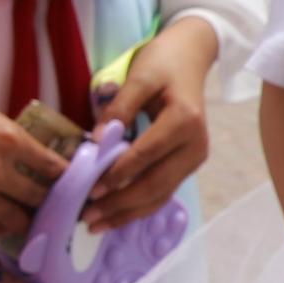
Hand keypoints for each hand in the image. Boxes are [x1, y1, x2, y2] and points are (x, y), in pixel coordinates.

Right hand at [0, 58, 57, 245]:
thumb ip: (6, 137)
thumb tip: (23, 154)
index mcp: (10, 139)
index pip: (53, 167)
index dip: (68, 178)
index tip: (75, 183)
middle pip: (39, 198)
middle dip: (52, 203)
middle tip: (59, 206)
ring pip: (15, 219)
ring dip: (27, 218)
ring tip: (33, 218)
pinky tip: (4, 221)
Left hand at [88, 19, 215, 227]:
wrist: (191, 58)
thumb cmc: (163, 64)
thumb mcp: (140, 76)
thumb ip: (119, 107)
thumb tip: (96, 140)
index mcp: (184, 121)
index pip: (147, 154)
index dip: (119, 173)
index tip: (91, 189)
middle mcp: (195, 146)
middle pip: (156, 183)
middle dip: (121, 204)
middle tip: (88, 216)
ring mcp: (194, 159)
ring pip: (161, 194)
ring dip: (128, 213)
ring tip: (96, 224)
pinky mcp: (187, 165)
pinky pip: (163, 191)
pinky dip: (139, 206)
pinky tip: (116, 216)